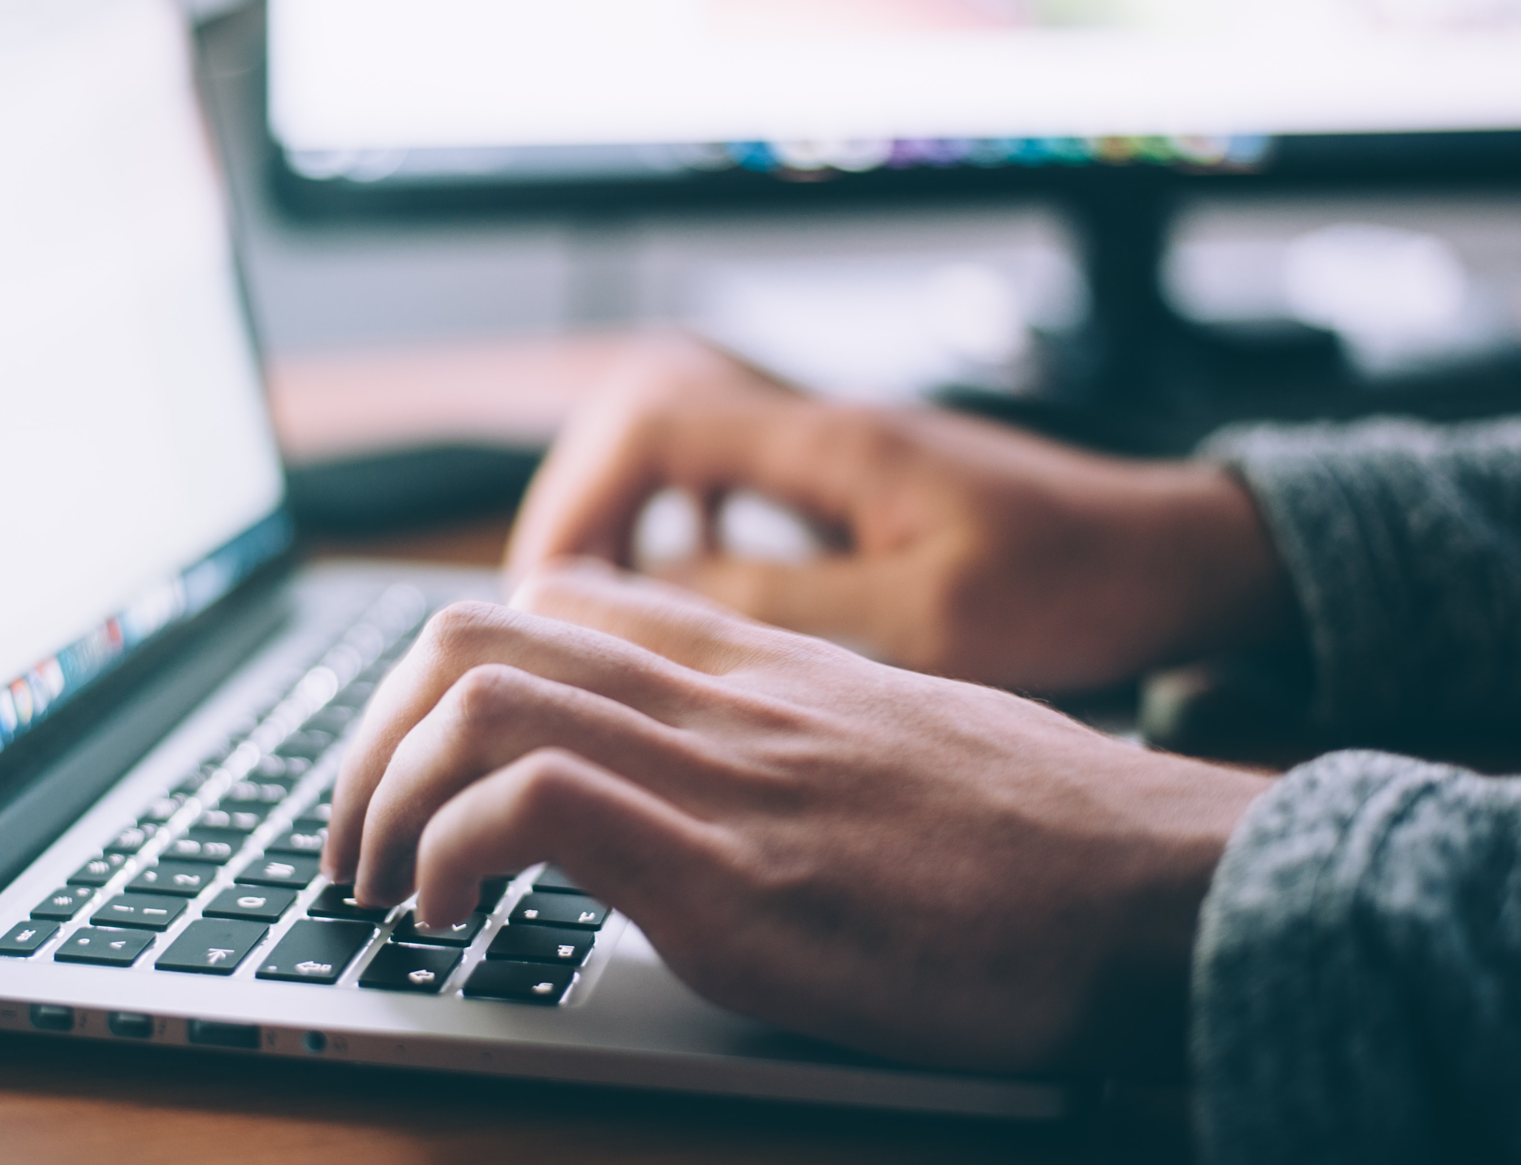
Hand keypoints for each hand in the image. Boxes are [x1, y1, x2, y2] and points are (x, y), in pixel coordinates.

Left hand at [323, 561, 1273, 1073]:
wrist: (1166, 885)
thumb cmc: (1047, 834)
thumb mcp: (901, 742)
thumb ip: (792, 731)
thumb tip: (717, 774)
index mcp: (758, 664)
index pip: (555, 600)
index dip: (447, 673)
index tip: (420, 761)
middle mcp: (722, 697)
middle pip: (476, 632)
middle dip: (371, 736)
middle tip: (355, 836)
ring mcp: (724, 776)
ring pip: (478, 697)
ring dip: (381, 795)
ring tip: (377, 885)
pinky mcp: (736, 877)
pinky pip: (534, 805)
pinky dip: (449, 854)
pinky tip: (450, 919)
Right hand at [506, 338, 1296, 694]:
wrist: (1173, 557)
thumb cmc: (1075, 585)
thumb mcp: (928, 618)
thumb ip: (785, 602)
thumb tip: (655, 596)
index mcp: (832, 443)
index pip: (653, 422)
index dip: (580, 498)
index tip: (551, 589)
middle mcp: (822, 428)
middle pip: (646, 419)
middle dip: (583, 505)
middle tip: (553, 603)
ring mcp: (837, 452)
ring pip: (682, 448)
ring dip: (627, 515)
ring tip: (601, 602)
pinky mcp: (854, 485)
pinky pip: (731, 481)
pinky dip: (685, 525)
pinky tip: (691, 589)